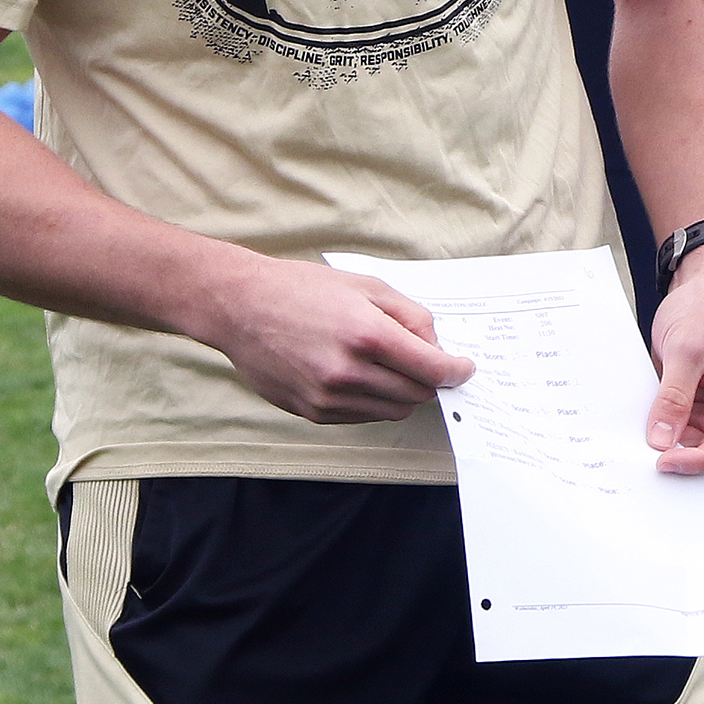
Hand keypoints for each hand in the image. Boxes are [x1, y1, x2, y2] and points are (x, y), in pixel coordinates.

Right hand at [202, 255, 473, 424]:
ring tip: (384, 364)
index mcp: (367, 335)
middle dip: (428, 380)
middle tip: (421, 360)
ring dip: (400, 392)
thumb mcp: (365, 286)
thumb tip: (437, 348)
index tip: (463, 369)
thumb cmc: (302, 289)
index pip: (432, 369)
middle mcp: (349, 372)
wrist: (240, 307)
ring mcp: (329, 397)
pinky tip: (357, 375)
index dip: (456, 370)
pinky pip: (362, 417)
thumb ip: (410, 316)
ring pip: (392, 410)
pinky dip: (371, 400)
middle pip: (417, 394)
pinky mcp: (313, 413)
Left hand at [646, 249, 703, 473]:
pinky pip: (683, 430)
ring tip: (640, 440)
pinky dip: (665, 431)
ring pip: (696, 446)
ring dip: (671, 446)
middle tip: (645, 458)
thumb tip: (662, 439)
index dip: (700, 461)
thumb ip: (675, 397)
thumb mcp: (686, 350)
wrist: (702, 288)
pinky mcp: (700, 405)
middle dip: (683, 457)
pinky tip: (645, 426)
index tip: (665, 463)